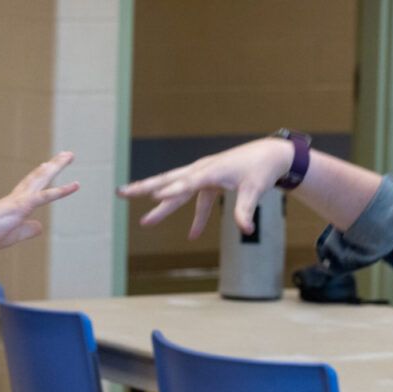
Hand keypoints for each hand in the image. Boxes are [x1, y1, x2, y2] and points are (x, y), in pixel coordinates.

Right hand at [0, 152, 79, 250]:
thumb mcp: (14, 235)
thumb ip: (28, 230)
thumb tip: (40, 226)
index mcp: (15, 203)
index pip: (31, 186)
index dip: (40, 175)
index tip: (47, 165)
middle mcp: (19, 196)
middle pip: (39, 176)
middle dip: (53, 164)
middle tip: (67, 154)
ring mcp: (22, 198)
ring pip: (43, 178)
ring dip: (57, 166)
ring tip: (70, 155)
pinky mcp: (24, 205)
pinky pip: (46, 196)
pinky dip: (62, 190)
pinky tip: (75, 185)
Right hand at [117, 137, 292, 236]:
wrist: (271, 154)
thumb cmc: (262, 170)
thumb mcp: (255, 190)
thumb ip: (245, 210)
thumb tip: (245, 230)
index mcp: (212, 170)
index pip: (187, 182)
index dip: (172, 190)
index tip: (154, 195)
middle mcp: (202, 170)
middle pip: (168, 180)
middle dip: (144, 188)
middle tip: (121, 193)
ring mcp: (203, 175)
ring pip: (175, 188)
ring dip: (157, 201)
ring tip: (143, 219)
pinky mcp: (209, 181)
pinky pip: (196, 201)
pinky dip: (195, 217)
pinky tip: (193, 235)